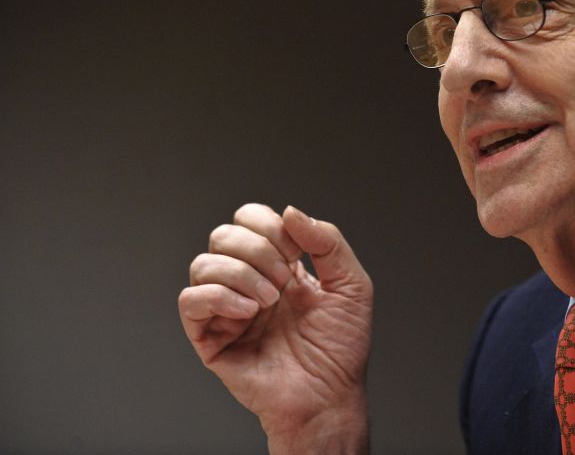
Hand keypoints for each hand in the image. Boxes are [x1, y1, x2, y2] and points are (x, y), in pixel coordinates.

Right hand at [178, 204, 372, 453]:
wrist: (329, 396)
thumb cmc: (341, 348)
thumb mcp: (352, 284)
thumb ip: (328, 241)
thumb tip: (291, 211)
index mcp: (278, 265)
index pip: (250, 219)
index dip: (269, 225)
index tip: (296, 251)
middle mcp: (248, 281)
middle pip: (224, 235)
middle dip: (257, 249)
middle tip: (284, 280)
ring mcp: (226, 308)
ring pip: (203, 263)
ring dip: (241, 273)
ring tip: (269, 301)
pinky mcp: (209, 337)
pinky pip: (190, 300)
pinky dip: (218, 296)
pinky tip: (249, 311)